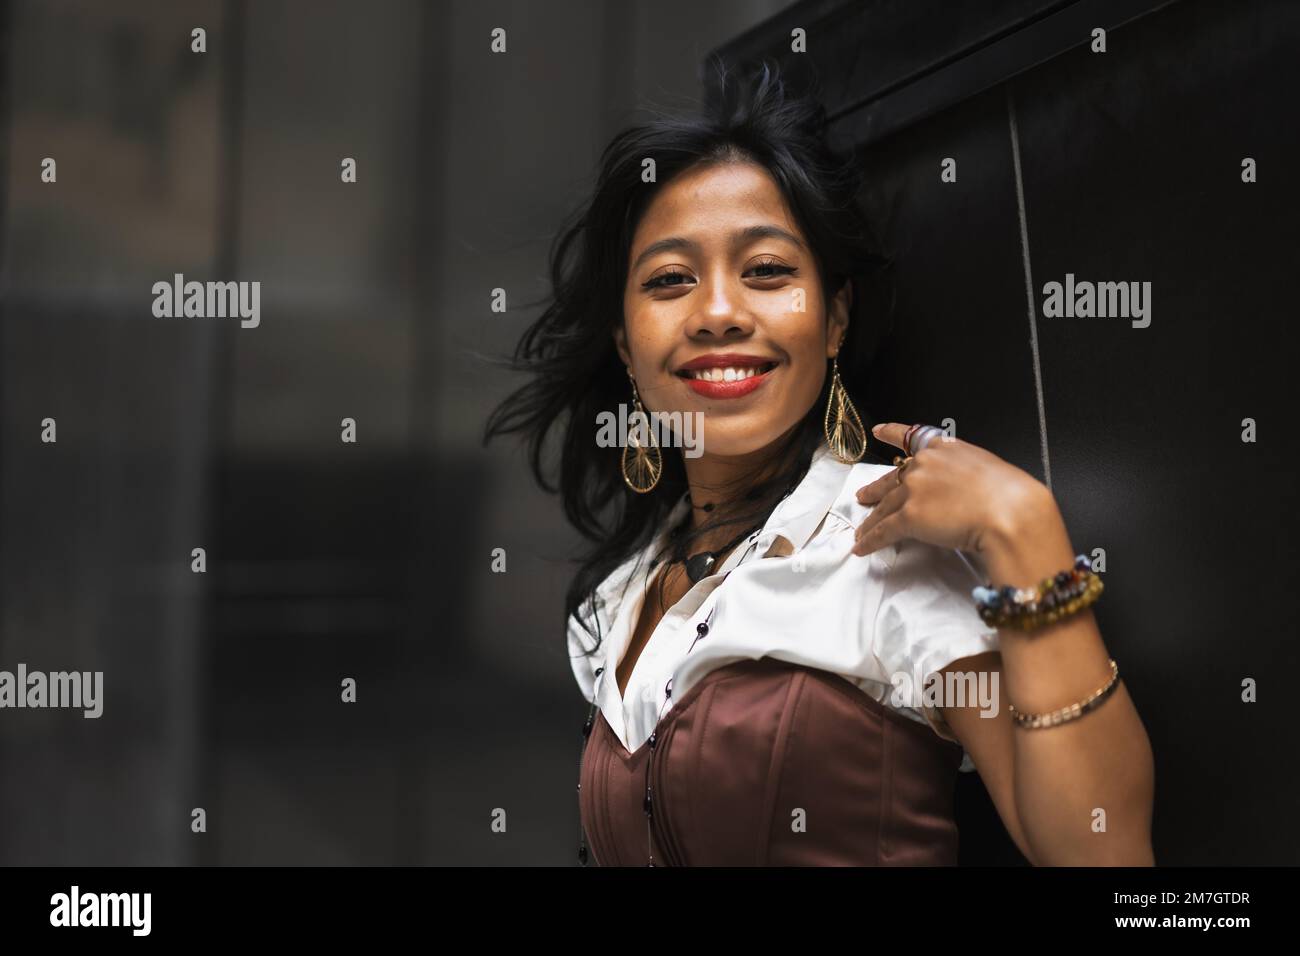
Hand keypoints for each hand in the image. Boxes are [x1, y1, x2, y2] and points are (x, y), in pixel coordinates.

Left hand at [851, 422, 1054, 557]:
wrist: (1010, 512)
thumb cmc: (1010, 494)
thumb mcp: (985, 468)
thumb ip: (961, 471)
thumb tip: (955, 488)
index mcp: (944, 448)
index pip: (910, 436)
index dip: (890, 433)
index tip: (877, 431)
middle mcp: (923, 464)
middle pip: (892, 480)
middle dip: (875, 491)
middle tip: (863, 497)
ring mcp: (914, 490)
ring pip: (885, 508)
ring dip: (871, 522)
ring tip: (862, 533)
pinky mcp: (909, 516)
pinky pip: (884, 530)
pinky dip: (871, 541)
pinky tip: (862, 548)